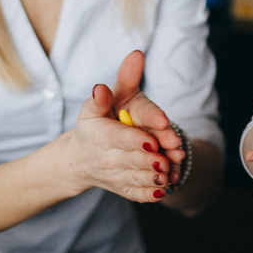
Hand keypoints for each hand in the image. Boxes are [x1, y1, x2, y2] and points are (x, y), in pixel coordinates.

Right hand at [68, 51, 172, 202]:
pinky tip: (165, 189)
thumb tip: (134, 57)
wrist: (79, 160)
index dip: (137, 140)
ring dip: (157, 177)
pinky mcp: (123, 189)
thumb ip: (116, 84)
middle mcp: (108, 158)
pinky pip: (138, 194)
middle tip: (174, 155)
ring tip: (173, 171)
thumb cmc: (93, 125)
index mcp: (101, 135)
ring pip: (139, 178)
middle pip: (134, 159)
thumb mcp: (97, 103)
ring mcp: (116, 176)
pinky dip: (151, 194)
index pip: (121, 138)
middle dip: (154, 158)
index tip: (153, 140)